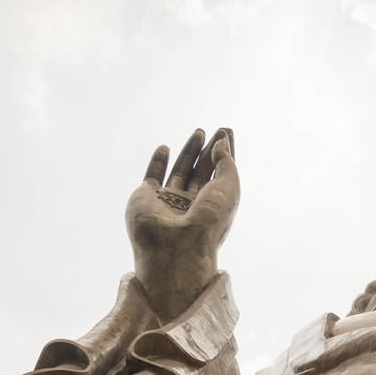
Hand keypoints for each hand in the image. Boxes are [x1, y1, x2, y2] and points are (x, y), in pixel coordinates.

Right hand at [126, 127, 238, 320]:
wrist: (176, 245)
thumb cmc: (209, 220)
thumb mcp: (229, 186)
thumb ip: (226, 161)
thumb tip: (220, 142)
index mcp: (214, 207)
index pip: (221, 174)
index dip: (225, 153)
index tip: (227, 131)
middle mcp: (192, 205)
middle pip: (203, 172)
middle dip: (210, 151)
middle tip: (217, 130)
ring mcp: (169, 202)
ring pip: (180, 171)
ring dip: (189, 151)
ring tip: (199, 133)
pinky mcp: (146, 198)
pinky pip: (152, 176)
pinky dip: (157, 161)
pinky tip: (165, 148)